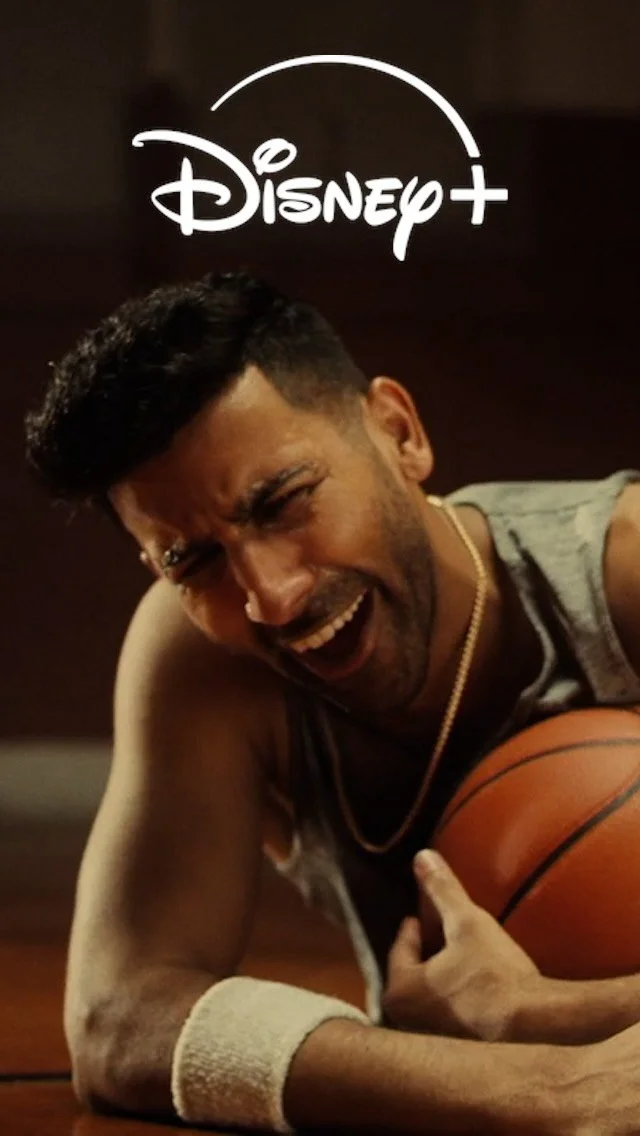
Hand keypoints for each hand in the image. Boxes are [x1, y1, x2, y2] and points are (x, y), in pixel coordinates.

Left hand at [383, 849, 541, 1040]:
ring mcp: (431, 1040)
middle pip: (415, 970)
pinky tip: (479, 981)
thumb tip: (422, 856)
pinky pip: (449, 1010)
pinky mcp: (456, 1050)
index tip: (431, 915)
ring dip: (445, 972)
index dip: (419, 924)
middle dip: (431, 950)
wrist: (537, 1025)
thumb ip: (442, 889)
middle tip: (449, 932)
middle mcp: (406, 1022)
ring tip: (465, 953)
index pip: (402, 945)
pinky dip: (458, 994)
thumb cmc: (495, 974)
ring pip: (432, 992)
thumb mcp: (466, 922)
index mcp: (399, 991)